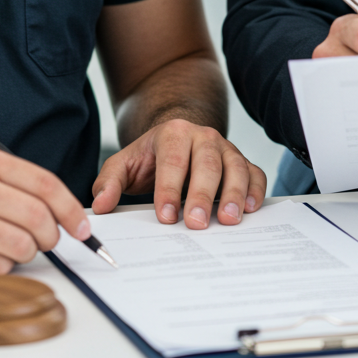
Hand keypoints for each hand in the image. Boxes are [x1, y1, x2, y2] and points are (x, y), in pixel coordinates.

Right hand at [0, 147, 91, 272]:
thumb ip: (16, 183)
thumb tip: (63, 212)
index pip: (45, 184)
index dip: (71, 209)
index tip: (83, 228)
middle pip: (37, 218)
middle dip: (52, 237)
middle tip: (47, 241)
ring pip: (20, 246)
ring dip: (27, 253)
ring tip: (14, 246)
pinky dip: (3, 268)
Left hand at [91, 118, 266, 229]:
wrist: (175, 139)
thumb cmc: (150, 157)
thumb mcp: (124, 165)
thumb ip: (109, 182)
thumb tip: (101, 206)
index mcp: (173, 133)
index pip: (172, 159)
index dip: (169, 188)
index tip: (166, 216)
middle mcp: (203, 137)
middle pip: (207, 162)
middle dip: (202, 194)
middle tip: (196, 224)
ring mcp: (226, 148)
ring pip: (235, 166)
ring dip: (234, 193)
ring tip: (228, 220)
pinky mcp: (242, 162)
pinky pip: (255, 173)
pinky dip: (257, 189)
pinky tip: (252, 209)